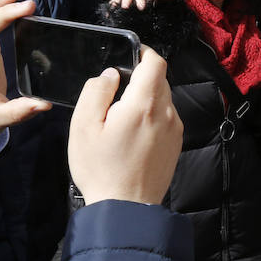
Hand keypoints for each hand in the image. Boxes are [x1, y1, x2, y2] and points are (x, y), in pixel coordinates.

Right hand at [68, 46, 181, 204]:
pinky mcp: (177, 143)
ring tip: (121, 117)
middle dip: (140, 78)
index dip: (143, 53)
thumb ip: (97, 92)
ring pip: (164, 99)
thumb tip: (111, 74)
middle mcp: (167, 113)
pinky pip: (167, 117)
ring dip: (146, 98)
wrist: (127, 207)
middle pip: (160, 80)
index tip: (129, 54)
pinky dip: (153, 116)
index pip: (156, 63)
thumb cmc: (101, 168)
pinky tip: (133, 133)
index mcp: (144, 105)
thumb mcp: (84, 127)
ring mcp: (176, 129)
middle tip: (115, 92)